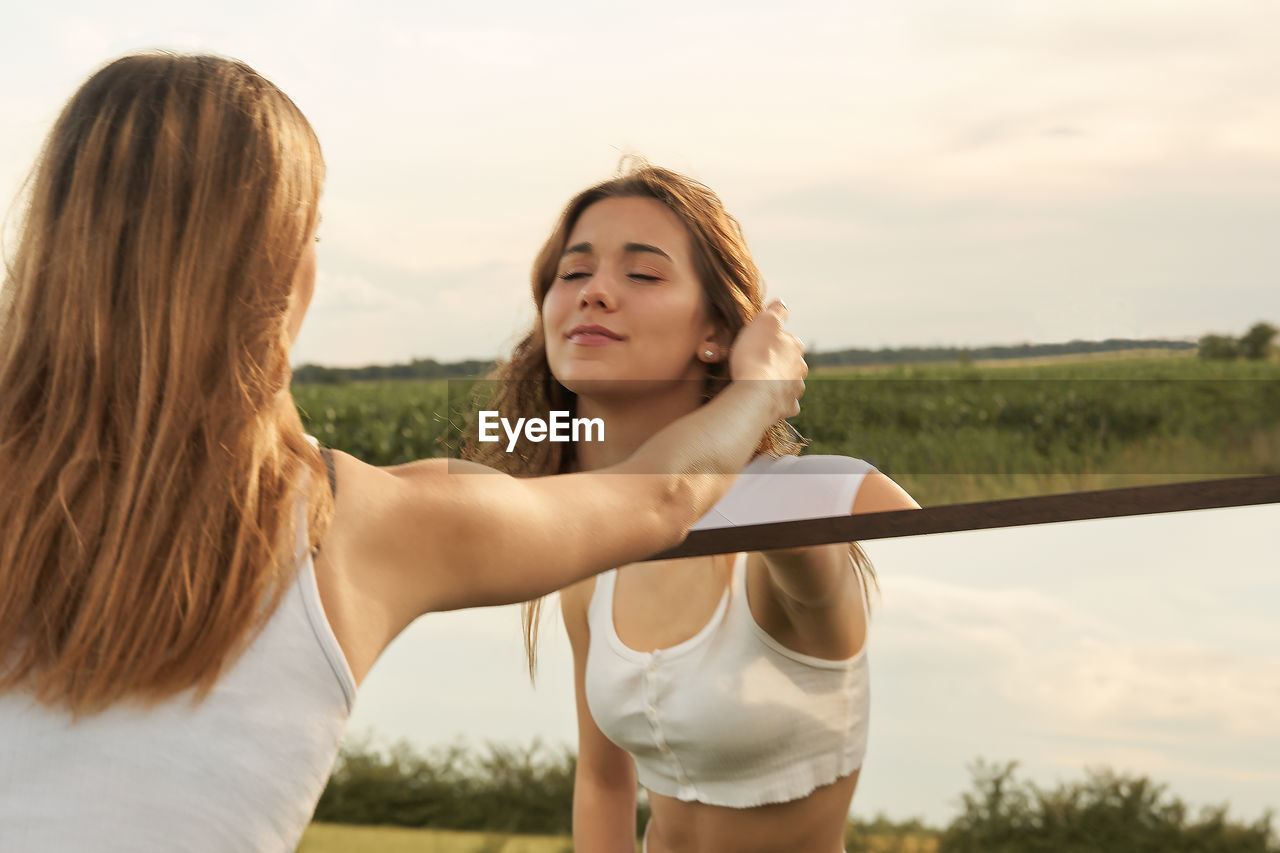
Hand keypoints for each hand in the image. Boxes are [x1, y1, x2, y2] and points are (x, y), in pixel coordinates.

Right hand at [729, 299, 806, 418]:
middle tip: (757, 363)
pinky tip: (765, 400)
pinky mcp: (788, 407)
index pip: (787, 339)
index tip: (757, 344)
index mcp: (795, 346)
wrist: (754, 393)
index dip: (771, 340)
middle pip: (790, 361)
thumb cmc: (756, 355)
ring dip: (778, 382)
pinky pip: (784, 403)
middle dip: (778, 362)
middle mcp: (800, 367)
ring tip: (759, 383)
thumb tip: (782, 303)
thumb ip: (776, 311)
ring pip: (789, 382)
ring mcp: (795, 389)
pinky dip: (777, 401)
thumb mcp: (764, 322)